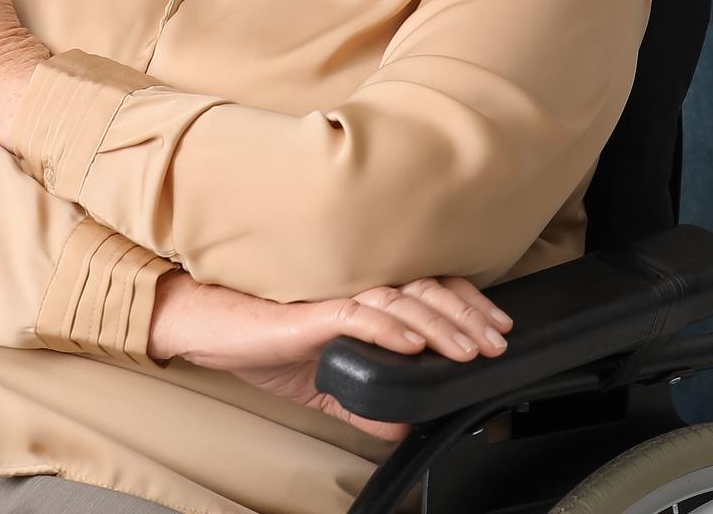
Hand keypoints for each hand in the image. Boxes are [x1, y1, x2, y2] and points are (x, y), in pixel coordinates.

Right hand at [146, 271, 511, 441]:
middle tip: (497, 342)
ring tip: (465, 347)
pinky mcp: (311, 313)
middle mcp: (358, 287)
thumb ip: (365, 401)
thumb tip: (400, 425)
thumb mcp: (327, 384)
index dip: (468, 307)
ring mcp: (336, 296)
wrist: (215, 332)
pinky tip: (412, 344)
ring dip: (439, 323)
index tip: (497, 330)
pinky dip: (389, 328)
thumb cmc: (267, 344)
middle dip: (468, 317)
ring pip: (400, 301)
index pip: (431, 293)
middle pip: (427, 292)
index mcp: (368, 298)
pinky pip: (357, 314)